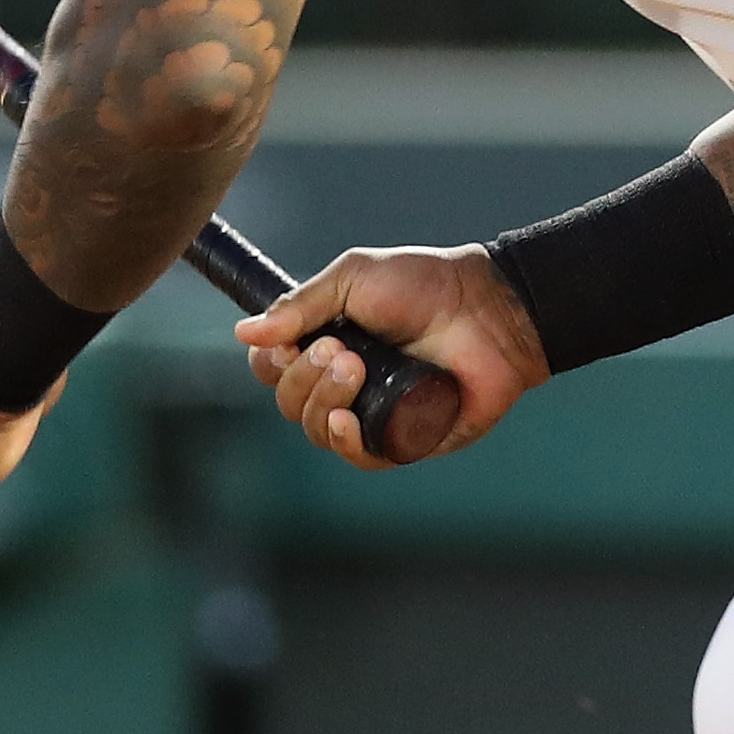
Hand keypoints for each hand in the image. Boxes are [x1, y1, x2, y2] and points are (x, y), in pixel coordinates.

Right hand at [240, 243, 544, 467]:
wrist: (489, 309)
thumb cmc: (425, 285)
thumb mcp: (353, 278)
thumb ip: (300, 306)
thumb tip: (244, 333)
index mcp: (326, 344)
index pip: (274, 369)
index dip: (271, 362)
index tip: (287, 343)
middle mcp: (344, 383)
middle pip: (291, 402)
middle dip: (304, 378)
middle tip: (339, 349)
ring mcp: (372, 413)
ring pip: (318, 430)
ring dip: (324, 402)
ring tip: (356, 369)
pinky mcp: (403, 439)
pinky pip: (359, 456)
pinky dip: (344, 441)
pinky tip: (345, 420)